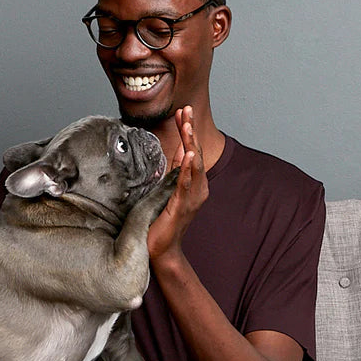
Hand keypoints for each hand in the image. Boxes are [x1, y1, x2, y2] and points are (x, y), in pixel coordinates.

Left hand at [147, 106, 207, 260]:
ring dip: (190, 143)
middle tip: (187, 109)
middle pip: (195, 153)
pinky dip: (187, 168)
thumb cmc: (162, 223)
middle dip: (191, 130)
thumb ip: (171, 174)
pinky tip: (188, 154)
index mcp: (193, 184)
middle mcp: (198, 188)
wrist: (162, 250)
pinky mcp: (182, 206)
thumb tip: (169, 154)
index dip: (188, 131)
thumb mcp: (165, 191)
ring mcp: (192, 197)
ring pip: (193, 164)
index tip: (182, 111)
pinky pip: (186, 183)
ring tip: (188, 125)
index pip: (191, 151)